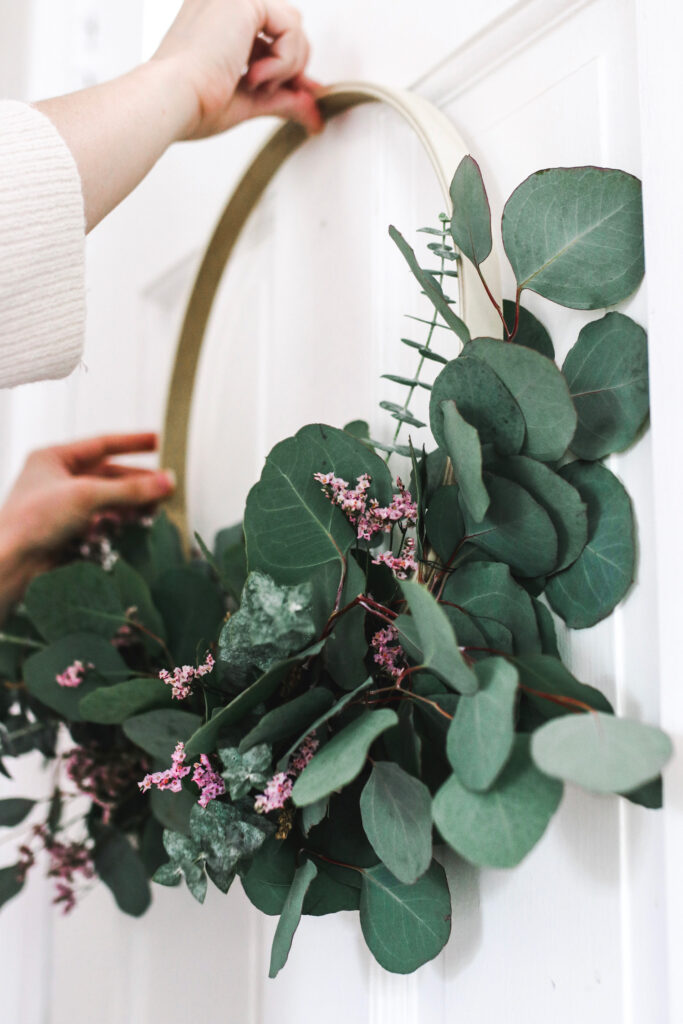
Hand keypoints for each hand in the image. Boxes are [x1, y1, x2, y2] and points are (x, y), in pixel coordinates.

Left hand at [0, 434, 174, 617]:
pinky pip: (103, 522)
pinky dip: (119, 523)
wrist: (11, 565)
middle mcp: (58, 480)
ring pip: (108, 500)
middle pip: (109, 475)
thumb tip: (166, 481)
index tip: (160, 440)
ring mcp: (63, 507)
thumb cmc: (31, 522)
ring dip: (132, 504)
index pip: (102, 444)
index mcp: (53, 459)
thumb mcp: (87, 496)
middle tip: (166, 486)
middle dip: (137, 482)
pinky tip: (133, 526)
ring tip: (155, 509)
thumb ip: (130, 489)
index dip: (133, 442)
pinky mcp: (69, 532)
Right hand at [153, 0, 322, 137]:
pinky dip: (283, 61)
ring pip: (294, 27)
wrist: (171, 99)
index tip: (297, 95)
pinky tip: (255, 75)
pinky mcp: (244, 0)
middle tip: (263, 90)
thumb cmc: (193, 103)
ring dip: (285, 67)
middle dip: (291, 67)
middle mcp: (225, 3)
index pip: (274, 33)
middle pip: (289, 27)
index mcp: (220, 21)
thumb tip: (313, 111)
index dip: (290, 66)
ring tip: (253, 83)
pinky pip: (291, 28)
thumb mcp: (249, 100)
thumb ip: (282, 98)